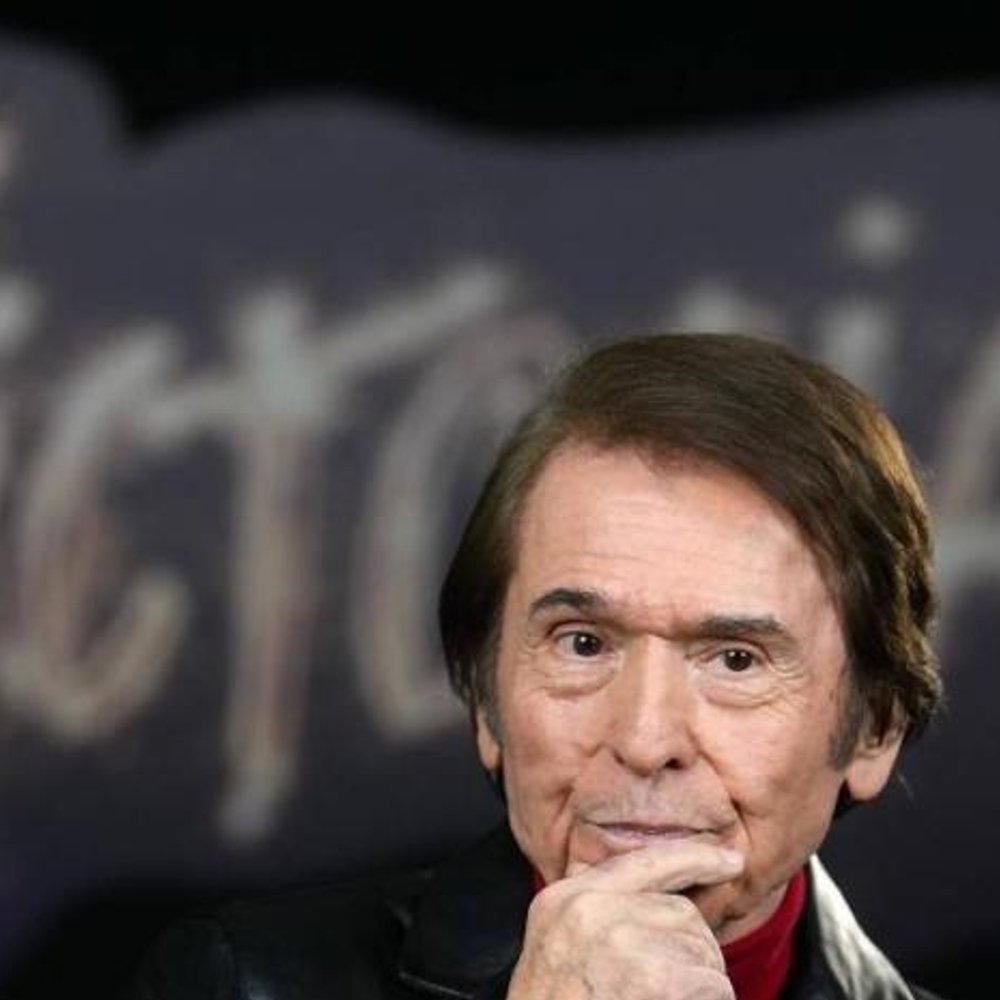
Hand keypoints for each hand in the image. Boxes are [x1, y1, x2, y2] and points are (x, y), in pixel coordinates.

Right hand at [506, 840, 743, 999]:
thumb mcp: (557, 951)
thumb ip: (597, 915)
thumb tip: (666, 899)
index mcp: (565, 899)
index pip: (640, 861)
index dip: (693, 857)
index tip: (728, 859)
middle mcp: (588, 909)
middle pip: (681, 911)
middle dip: (694, 951)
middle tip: (672, 990)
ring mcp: (619, 941)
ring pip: (701, 949)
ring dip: (702, 984)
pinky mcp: (650, 979)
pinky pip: (711, 984)